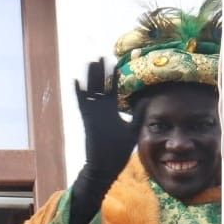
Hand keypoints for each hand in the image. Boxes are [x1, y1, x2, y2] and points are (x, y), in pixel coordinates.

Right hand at [75, 58, 134, 184]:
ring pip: (91, 91)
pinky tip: (76, 81)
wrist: (105, 167)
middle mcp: (101, 111)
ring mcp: (93, 115)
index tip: (115, 63)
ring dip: (91, 77)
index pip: (112, 90)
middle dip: (100, 72)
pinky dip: (79, 93)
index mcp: (111, 112)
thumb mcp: (132, 130)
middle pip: (100, 86)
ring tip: (91, 63)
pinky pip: (82, 104)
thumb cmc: (118, 151)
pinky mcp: (88, 121)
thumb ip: (137, 115)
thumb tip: (147, 101)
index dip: (113, 77)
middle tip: (100, 56)